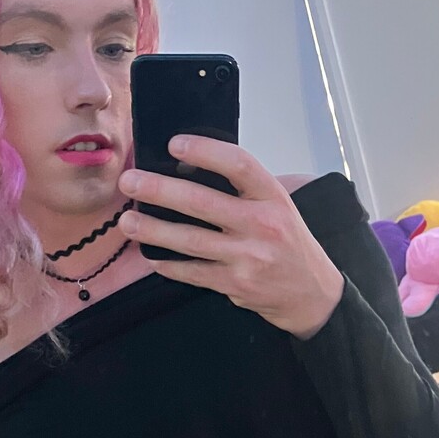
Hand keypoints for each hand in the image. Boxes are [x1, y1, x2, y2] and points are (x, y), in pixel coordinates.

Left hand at [117, 137, 343, 338]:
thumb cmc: (288, 243)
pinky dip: (169, 264)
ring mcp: (249, 257)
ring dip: (154, 230)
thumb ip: (243, 190)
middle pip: (203, 202)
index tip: (173, 144)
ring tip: (128, 221)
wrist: (311, 293)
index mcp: (272, 197)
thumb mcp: (278, 206)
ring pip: (191, 241)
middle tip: (130, 181)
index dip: (205, 151)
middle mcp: (262, 225)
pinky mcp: (236, 284)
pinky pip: (194, 272)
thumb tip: (189, 169)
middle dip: (160, 190)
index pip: (239, 165)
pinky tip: (150, 255)